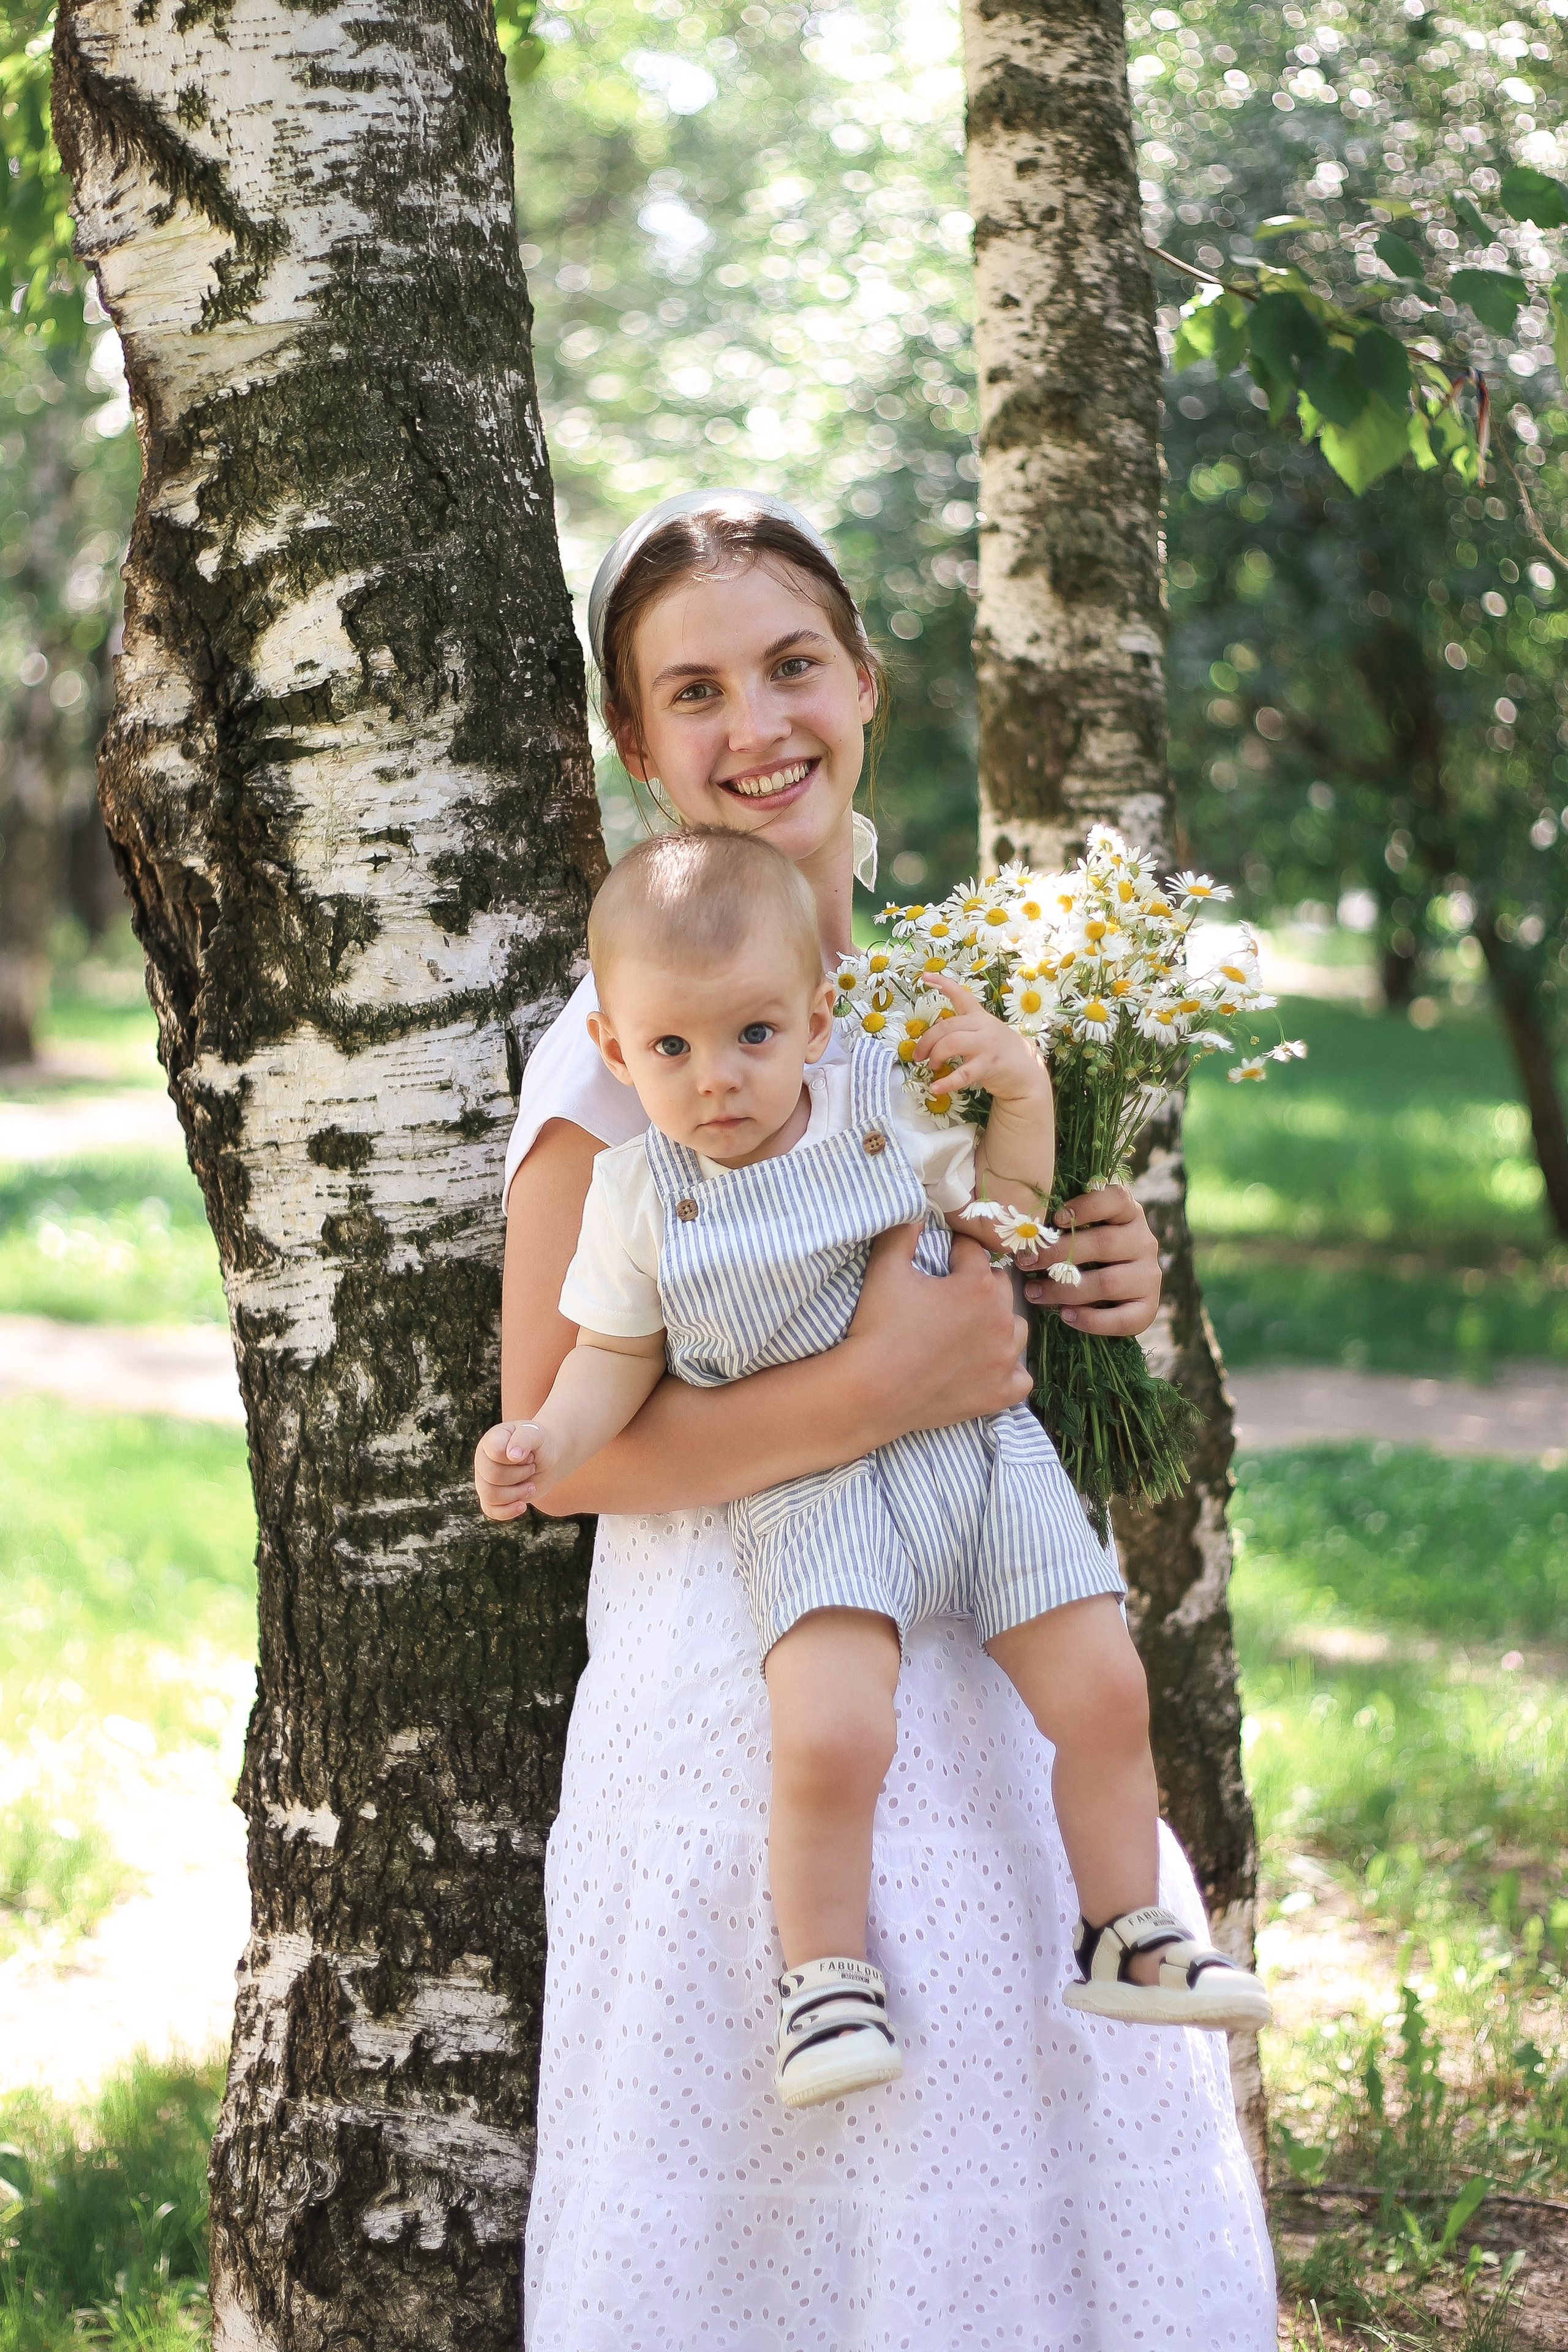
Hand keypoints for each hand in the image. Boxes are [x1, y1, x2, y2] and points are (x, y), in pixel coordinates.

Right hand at [474, 1419, 552, 1520]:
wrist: (546, 1459)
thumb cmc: (539, 1444)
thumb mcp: (536, 1434)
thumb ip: (524, 1438)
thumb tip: (513, 1455)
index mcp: (491, 1440)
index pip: (495, 1452)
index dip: (516, 1458)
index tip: (530, 1455)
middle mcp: (482, 1460)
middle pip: (492, 1476)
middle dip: (519, 1476)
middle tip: (532, 1468)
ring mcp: (484, 1480)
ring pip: (490, 1495)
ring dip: (516, 1494)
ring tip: (531, 1486)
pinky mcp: (491, 1497)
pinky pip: (490, 1510)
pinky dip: (508, 1511)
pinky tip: (522, 1505)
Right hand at [845, 1221, 1031, 1427]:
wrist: (871, 1390)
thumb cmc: (878, 1327)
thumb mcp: (885, 1268)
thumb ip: (902, 1232)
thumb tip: (917, 1215)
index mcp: (978, 1286)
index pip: (973, 1252)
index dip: (953, 1252)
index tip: (941, 1258)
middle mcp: (1001, 1320)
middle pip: (1001, 1287)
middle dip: (980, 1285)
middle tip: (949, 1296)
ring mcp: (1004, 1360)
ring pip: (1017, 1329)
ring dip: (999, 1324)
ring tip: (972, 1329)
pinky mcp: (999, 1394)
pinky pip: (1021, 1378)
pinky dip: (1009, 1371)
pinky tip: (988, 1366)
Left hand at [909, 972, 1049, 1106]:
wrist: (1028, 1073)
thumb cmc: (1000, 1053)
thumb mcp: (984, 1033)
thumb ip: (963, 1030)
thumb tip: (934, 1037)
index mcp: (979, 1016)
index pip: (961, 994)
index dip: (942, 983)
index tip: (925, 976)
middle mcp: (983, 1026)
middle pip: (947, 1026)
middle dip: (927, 1041)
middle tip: (918, 1055)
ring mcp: (987, 1045)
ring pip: (952, 1043)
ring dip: (935, 1055)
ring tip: (932, 1066)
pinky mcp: (989, 1065)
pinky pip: (963, 1074)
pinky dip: (947, 1082)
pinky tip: (935, 1088)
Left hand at [1011, 1184, 1161, 1337]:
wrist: (1115, 1295)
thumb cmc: (1087, 1255)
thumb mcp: (1081, 1233)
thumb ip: (1064, 1228)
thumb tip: (1025, 1232)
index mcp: (1128, 1215)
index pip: (1118, 1199)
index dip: (1088, 1206)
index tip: (1056, 1219)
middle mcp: (1144, 1242)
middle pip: (1104, 1243)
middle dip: (1058, 1253)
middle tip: (1025, 1262)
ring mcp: (1149, 1276)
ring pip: (1108, 1282)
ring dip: (1065, 1290)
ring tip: (1034, 1293)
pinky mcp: (1149, 1307)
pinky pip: (1122, 1319)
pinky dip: (1091, 1320)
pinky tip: (1065, 1315)